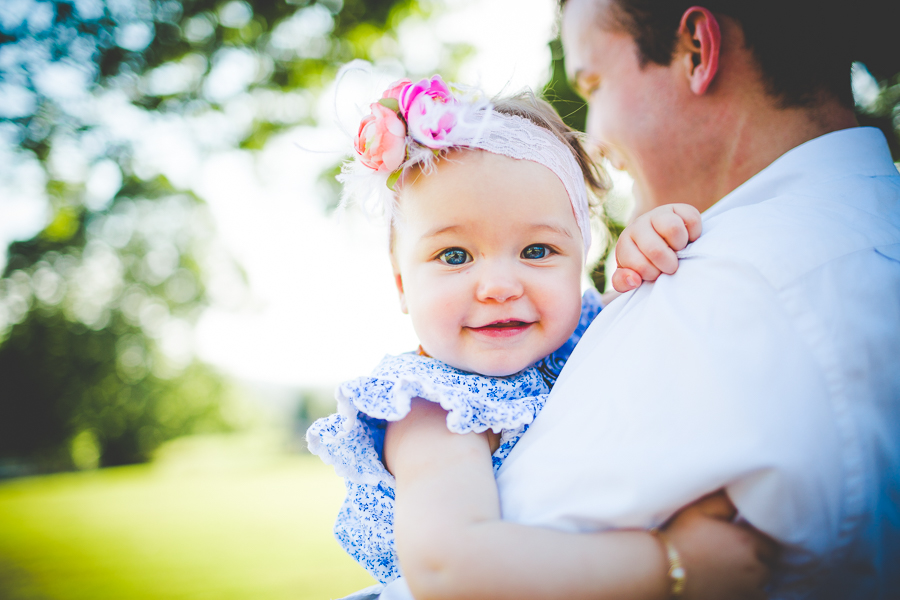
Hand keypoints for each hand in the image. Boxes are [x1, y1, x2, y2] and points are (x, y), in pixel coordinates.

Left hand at [613, 204, 701, 291]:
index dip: (652, 274)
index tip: (655, 273)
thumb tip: (633, 280)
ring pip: (673, 228)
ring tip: (678, 250)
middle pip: (655, 249)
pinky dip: (694, 234)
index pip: (639, 265)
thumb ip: (623, 282)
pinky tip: (688, 239)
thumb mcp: (630, 276)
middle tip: (670, 266)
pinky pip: (692, 220)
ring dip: (680, 245)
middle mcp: (639, 225)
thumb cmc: (645, 264)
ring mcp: (658, 214)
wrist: (661, 242)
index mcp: (625, 243)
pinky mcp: (679, 208)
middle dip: (668, 265)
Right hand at [662, 491, 778, 599]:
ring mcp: (746, 591)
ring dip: (754, 579)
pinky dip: (747, 593)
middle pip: (768, 566)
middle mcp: (754, 569)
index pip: (771, 544)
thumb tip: (742, 494)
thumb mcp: (701, 509)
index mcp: (748, 543)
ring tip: (735, 571)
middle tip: (738, 554)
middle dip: (758, 560)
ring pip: (762, 585)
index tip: (746, 539)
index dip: (760, 541)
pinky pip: (754, 598)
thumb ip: (726, 500)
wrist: (662, 569)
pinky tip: (732, 586)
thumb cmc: (681, 536)